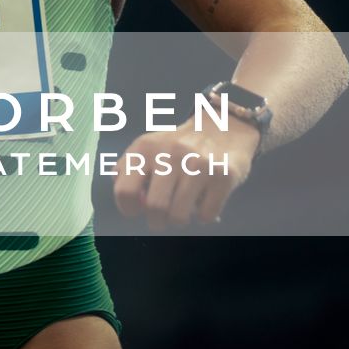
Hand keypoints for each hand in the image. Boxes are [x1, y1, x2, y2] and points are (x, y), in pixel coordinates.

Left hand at [111, 115, 257, 228]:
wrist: (222, 127)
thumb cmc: (178, 147)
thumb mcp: (148, 148)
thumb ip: (128, 170)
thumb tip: (127, 201)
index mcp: (145, 148)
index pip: (125, 191)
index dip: (128, 208)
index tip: (137, 211)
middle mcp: (170, 154)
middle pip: (155, 208)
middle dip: (156, 222)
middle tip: (161, 219)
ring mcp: (199, 165)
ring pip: (179, 216)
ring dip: (178, 221)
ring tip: (182, 211)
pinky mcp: (224, 176)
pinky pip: (205, 215)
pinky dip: (202, 216)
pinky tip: (203, 202)